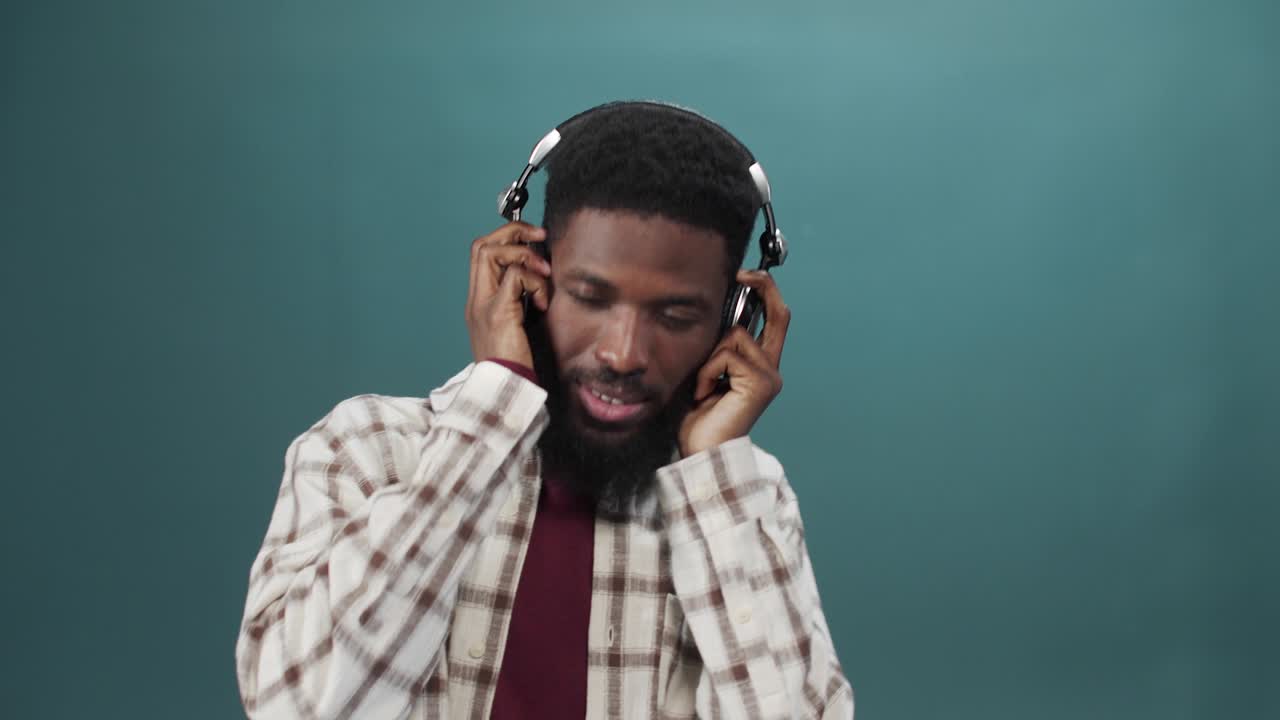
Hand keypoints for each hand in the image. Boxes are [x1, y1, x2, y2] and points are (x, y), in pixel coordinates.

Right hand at [465, 222, 551, 367]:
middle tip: (540, 236)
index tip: (534, 242)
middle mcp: (476, 300)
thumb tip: (541, 276)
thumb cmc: (518, 364)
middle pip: (481, 244)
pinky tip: (542, 303)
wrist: (506, 392)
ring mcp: (482, 305)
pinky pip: (515, 277)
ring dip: (524, 254)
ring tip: (544, 274)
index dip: (506, 238)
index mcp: (479, 302)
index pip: (481, 253)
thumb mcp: (517, 326)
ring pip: (490, 252)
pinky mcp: (497, 313)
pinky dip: (535, 283)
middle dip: (513, 231)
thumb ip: (521, 301)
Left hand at [678, 270, 790, 456]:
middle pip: (779, 315)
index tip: (745, 275)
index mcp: (759, 365)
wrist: (701, 452)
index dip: (765, 293)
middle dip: (765, 286)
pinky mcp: (760, 383)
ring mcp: (769, 376)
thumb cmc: (698, 416)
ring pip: (737, 335)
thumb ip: (717, 347)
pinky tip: (704, 393)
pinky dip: (708, 370)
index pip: (773, 321)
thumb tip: (716, 314)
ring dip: (710, 356)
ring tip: (703, 385)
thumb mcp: (706, 371)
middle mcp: (771, 369)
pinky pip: (726, 355)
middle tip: (745, 273)